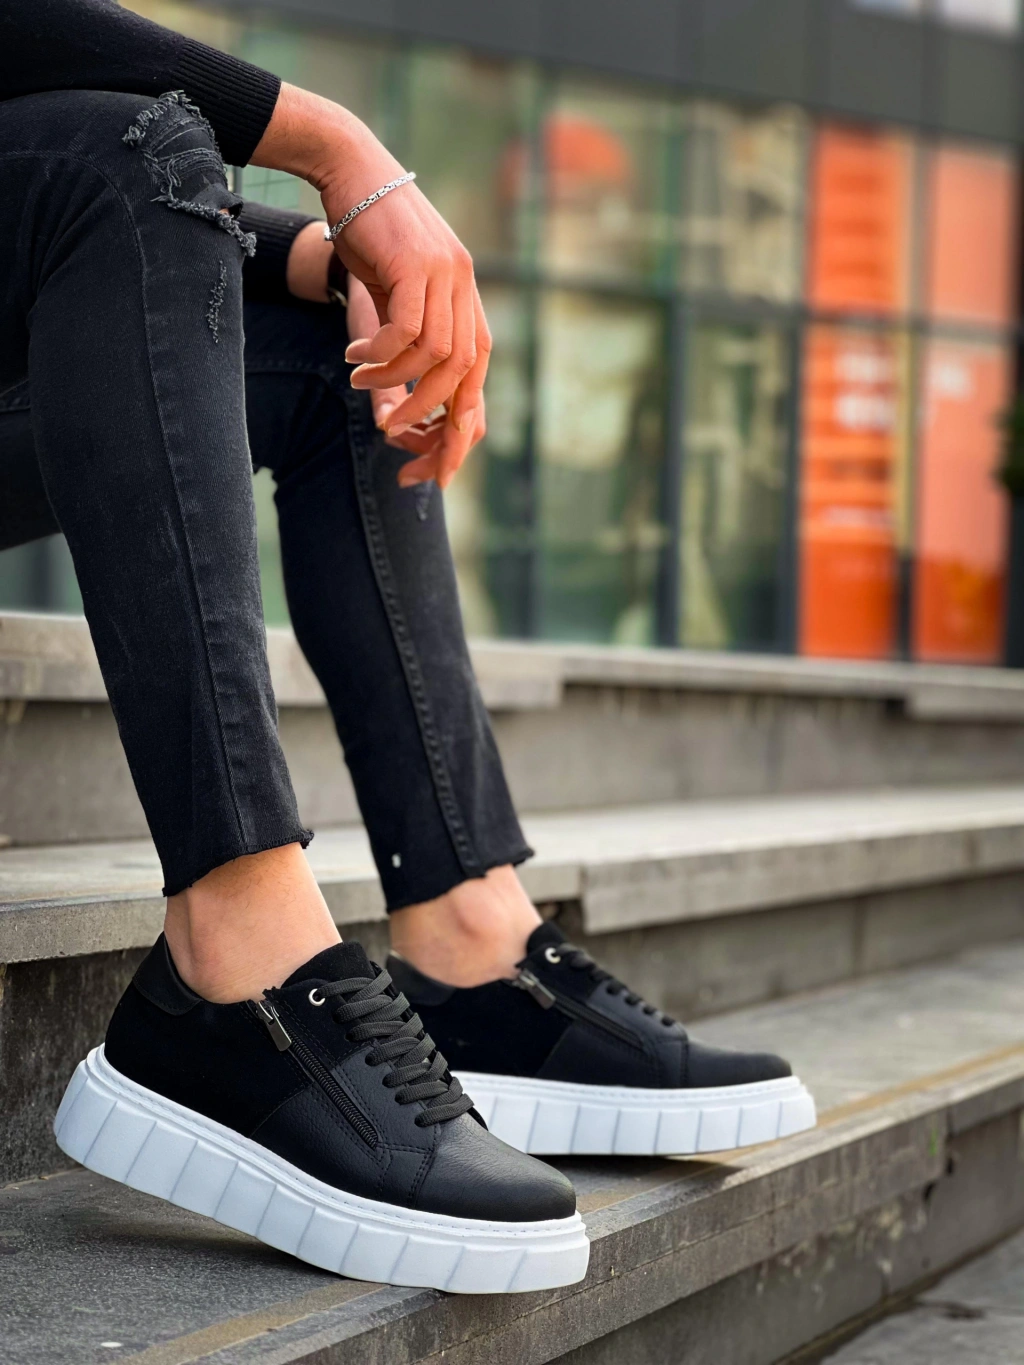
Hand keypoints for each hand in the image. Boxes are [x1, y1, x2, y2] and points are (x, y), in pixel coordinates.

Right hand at [252, 83, 489, 487]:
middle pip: (464, 377)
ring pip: (436, 357)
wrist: (349, 170)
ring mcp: (446, 273)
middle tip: (393, 439)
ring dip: (395, 383)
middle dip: (431, 420)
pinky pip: (407, 330)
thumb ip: (401, 357)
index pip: (477, 379)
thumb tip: (389, 422)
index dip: (459, 429)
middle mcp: (466, 288)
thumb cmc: (366, 240)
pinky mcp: (417, 262)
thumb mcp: (388, 305)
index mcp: (467, 302)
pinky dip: (381, 352)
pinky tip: (355, 354)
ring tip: (359, 383)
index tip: (433, 469)